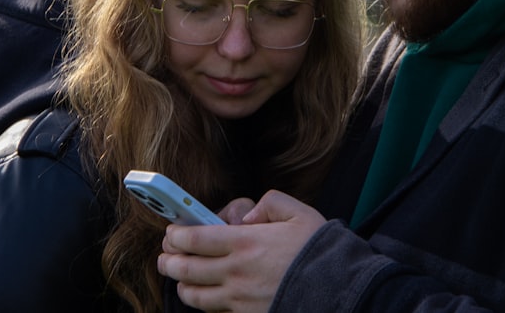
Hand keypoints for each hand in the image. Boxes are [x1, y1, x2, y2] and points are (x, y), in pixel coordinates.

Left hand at [157, 190, 325, 312]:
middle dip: (169, 260)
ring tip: (179, 277)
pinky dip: (203, 304)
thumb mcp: (298, 211)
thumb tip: (242, 216)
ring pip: (194, 296)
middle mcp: (236, 272)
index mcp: (245, 242)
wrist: (339, 289)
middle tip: (165, 255)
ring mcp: (239, 299)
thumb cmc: (318, 249)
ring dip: (181, 284)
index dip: (177, 235)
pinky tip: (205, 296)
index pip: (195, 238)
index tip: (172, 232)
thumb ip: (268, 202)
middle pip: (186, 268)